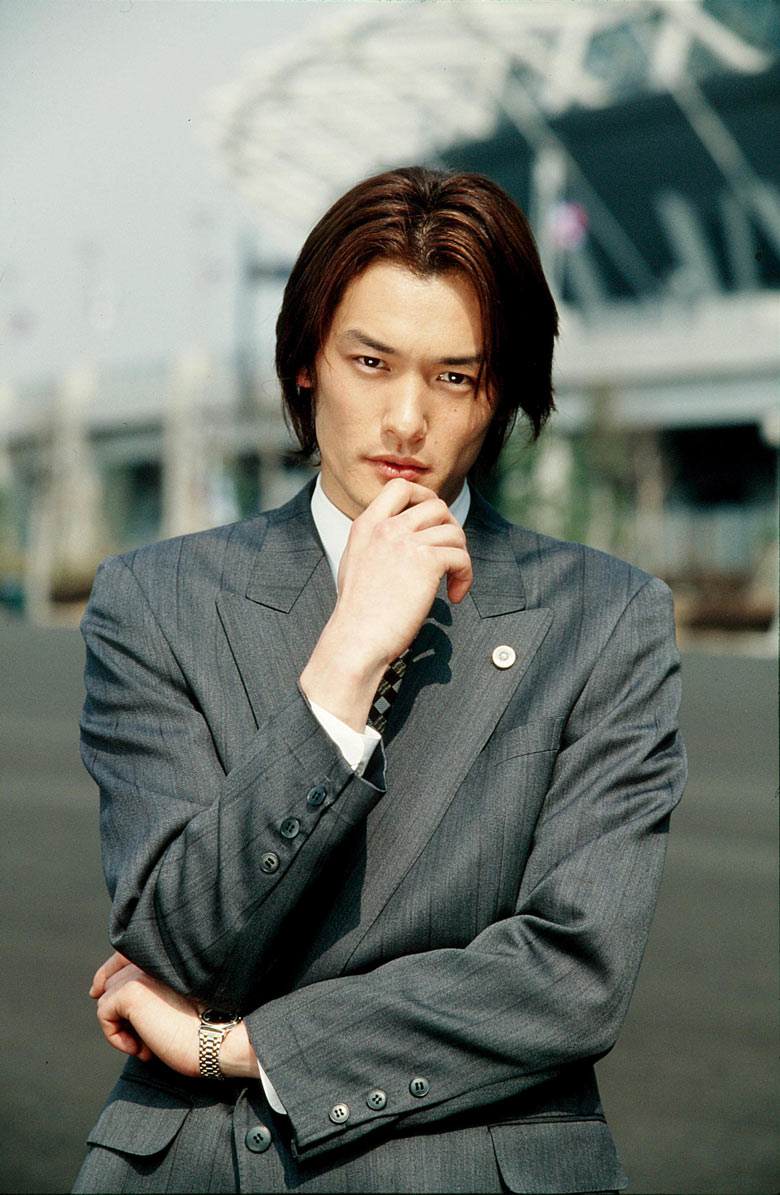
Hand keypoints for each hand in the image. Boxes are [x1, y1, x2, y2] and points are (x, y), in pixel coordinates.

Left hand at [89, 952, 257, 1079]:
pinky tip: (141, 1049)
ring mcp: (142, 971)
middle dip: (119, 1010)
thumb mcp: (179, 999)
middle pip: (112, 978)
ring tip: (147, 1046)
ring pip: (107, 997)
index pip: (124, 955)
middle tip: (143, 1040)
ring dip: (121, 1026)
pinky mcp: (132, 990)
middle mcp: (154, 956)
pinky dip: (115, 1036)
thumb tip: (106, 994)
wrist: (221, 1038)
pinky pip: (104, 1013)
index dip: (107, 973)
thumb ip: (152, 989)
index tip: (97, 991)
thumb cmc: (208, 1027)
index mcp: (168, 954)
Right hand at [301, 478, 471, 730]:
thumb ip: (377, 542)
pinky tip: (454, 595)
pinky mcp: (426, 562)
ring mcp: (405, 543)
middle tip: (448, 555)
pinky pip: (461, 557)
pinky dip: (465, 576)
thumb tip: (408, 535)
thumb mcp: (357, 563)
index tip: (433, 520)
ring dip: (460, 556)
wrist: (357, 640)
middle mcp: (386, 528)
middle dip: (449, 528)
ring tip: (452, 580)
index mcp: (366, 525)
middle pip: (435, 506)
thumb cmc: (358, 613)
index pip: (399, 486)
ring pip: (453, 532)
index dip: (424, 496)